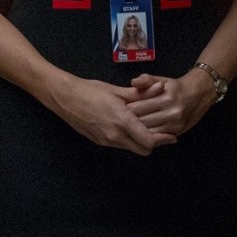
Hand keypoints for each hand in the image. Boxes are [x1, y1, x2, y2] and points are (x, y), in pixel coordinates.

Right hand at [46, 75, 176, 154]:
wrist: (64, 98)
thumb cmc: (90, 90)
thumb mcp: (116, 90)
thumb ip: (141, 93)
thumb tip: (161, 86)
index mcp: (122, 121)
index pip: (149, 141)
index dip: (162, 140)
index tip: (171, 136)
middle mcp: (115, 136)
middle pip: (143, 150)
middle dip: (152, 143)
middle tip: (159, 133)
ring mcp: (106, 141)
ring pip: (131, 148)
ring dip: (139, 141)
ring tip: (142, 127)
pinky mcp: (99, 141)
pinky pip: (119, 144)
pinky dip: (127, 139)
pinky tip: (125, 127)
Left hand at [126, 72, 214, 136]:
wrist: (199, 95)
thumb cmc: (175, 87)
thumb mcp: (161, 79)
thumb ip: (146, 80)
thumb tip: (133, 82)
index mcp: (165, 97)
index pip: (137, 107)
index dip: (126, 109)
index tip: (121, 108)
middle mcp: (172, 112)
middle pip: (141, 121)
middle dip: (130, 120)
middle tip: (122, 118)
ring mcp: (175, 124)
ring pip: (148, 131)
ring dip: (138, 128)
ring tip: (130, 124)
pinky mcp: (177, 131)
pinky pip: (157, 136)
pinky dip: (148, 134)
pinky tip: (142, 130)